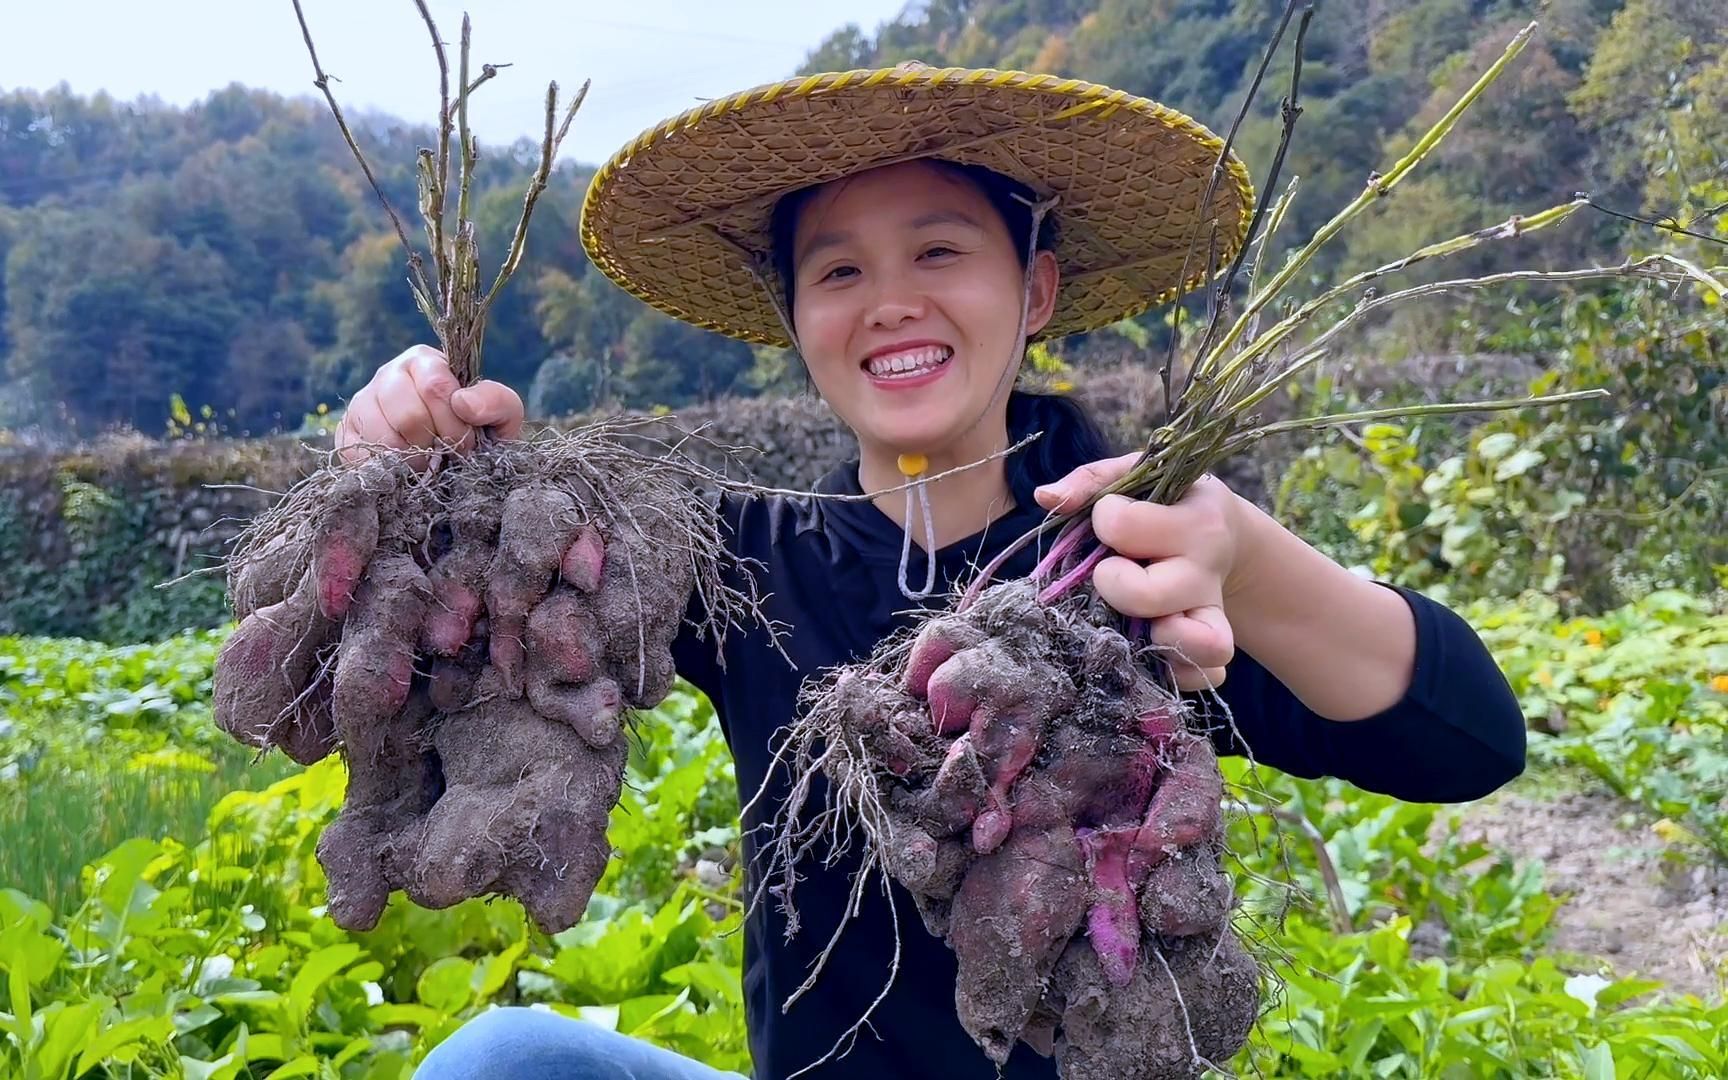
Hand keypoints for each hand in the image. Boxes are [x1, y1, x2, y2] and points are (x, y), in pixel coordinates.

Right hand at [335, 345, 524, 468]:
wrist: (454, 461)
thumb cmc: (478, 432)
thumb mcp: (502, 415)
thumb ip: (495, 401)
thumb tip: (462, 402)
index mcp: (424, 362)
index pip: (436, 387)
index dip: (455, 423)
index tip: (468, 443)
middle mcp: (388, 375)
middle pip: (408, 415)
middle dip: (436, 444)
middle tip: (447, 456)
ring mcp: (362, 403)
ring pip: (383, 438)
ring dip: (413, 461)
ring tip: (427, 464)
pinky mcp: (346, 433)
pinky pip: (360, 456)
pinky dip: (387, 471)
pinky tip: (404, 470)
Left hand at [1035, 455, 1246, 690]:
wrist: (1221, 533)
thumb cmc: (1165, 503)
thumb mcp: (1138, 477)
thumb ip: (1092, 481)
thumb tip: (1045, 498)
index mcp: (1192, 520)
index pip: (1121, 524)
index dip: (1105, 519)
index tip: (1110, 517)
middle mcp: (1205, 570)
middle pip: (1149, 595)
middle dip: (1113, 585)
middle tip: (1110, 572)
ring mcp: (1212, 613)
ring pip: (1203, 644)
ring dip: (1161, 641)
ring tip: (1142, 622)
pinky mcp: (1212, 648)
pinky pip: (1206, 677)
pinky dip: (1180, 674)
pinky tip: (1155, 652)